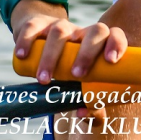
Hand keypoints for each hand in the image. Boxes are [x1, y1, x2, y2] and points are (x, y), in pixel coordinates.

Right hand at [10, 0, 128, 118]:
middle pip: (95, 31)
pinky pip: (33, 28)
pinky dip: (27, 41)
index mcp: (99, 43)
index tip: (111, 61)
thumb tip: (83, 113)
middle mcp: (83, 32)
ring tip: (44, 80)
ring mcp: (61, 27)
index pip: (115, 34)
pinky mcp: (38, 26)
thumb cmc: (67, 68)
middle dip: (87, 53)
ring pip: (61, 31)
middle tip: (76, 75)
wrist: (38, 41)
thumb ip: (90, 104)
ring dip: (52, 56)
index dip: (117, 44)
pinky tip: (23, 56)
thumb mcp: (79, 84)